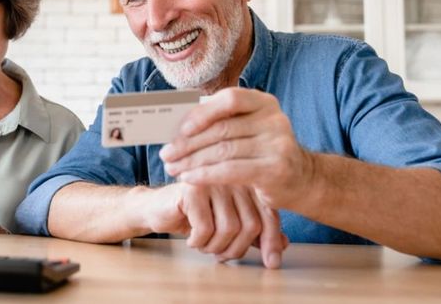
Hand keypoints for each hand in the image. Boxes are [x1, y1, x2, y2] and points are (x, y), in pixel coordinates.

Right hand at [143, 182, 286, 267]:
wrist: (157, 208)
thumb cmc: (194, 215)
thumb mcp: (229, 225)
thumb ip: (256, 232)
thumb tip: (283, 245)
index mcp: (246, 183)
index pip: (268, 214)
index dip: (271, 242)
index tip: (271, 263)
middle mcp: (232, 177)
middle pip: (250, 224)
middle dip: (236, 249)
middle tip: (221, 254)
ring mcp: (212, 180)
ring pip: (229, 227)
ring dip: (215, 247)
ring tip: (204, 245)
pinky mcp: (191, 189)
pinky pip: (205, 227)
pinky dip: (199, 241)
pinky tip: (191, 238)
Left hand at [159, 87, 315, 209]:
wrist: (303, 180)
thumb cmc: (263, 152)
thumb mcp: (248, 130)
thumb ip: (221, 122)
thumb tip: (176, 122)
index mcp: (264, 102)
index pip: (229, 99)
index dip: (202, 112)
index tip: (180, 128)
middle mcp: (274, 119)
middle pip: (221, 128)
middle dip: (187, 143)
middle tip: (165, 154)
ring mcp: (278, 144)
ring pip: (223, 151)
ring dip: (191, 161)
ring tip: (172, 168)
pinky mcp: (275, 169)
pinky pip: (230, 171)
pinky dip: (205, 175)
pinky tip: (188, 178)